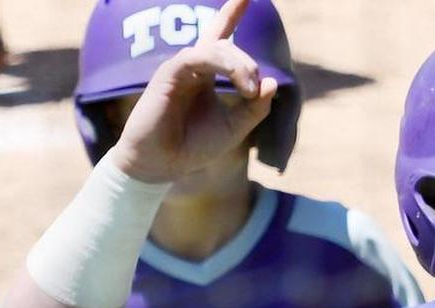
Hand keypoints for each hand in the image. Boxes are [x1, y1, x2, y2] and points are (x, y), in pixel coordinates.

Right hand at [110, 0, 276, 182]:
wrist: (163, 165)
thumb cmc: (194, 147)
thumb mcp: (234, 128)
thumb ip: (254, 107)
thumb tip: (271, 82)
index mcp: (207, 75)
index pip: (220, 36)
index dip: (231, 13)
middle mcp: (193, 67)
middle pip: (226, 46)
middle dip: (247, 64)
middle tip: (254, 91)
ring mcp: (179, 69)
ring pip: (215, 48)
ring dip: (239, 65)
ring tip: (249, 88)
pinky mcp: (168, 74)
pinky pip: (197, 57)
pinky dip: (222, 65)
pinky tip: (239, 82)